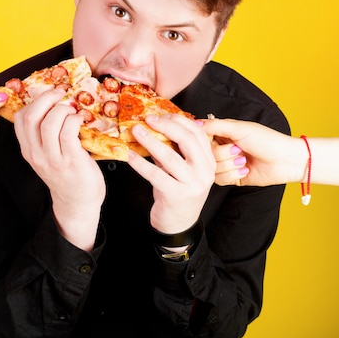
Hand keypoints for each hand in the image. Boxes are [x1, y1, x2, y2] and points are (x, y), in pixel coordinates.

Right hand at [13, 88, 105, 250]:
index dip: (33, 101)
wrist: (77, 203)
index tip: (49, 94)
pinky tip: (80, 120)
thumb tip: (54, 105)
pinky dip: (74, 119)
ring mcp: (53, 158)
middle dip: (46, 98)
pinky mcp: (71, 160)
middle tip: (60, 94)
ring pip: (50, 122)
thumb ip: (45, 136)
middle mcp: (37, 154)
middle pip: (31, 117)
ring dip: (63, 109)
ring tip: (72, 111)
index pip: (20, 119)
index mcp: (28, 150)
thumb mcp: (47, 156)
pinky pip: (68, 132)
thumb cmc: (66, 175)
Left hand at [127, 115, 214, 234]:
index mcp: (209, 161)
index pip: (197, 133)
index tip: (160, 114)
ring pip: (170, 156)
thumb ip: (174, 150)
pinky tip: (129, 155)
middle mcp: (204, 172)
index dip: (178, 120)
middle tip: (147, 119)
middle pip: (187, 140)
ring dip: (150, 141)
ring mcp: (192, 184)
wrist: (179, 224)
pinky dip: (140, 163)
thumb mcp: (181, 169)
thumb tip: (154, 126)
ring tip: (136, 131)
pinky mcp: (177, 195)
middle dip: (165, 126)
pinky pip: (155, 175)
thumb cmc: (178, 192)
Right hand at [202, 118, 307, 186]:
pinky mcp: (231, 177)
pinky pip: (219, 180)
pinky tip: (245, 170)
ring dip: (229, 165)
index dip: (204, 142)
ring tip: (244, 160)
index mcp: (223, 133)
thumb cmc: (267, 140)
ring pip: (211, 169)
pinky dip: (232, 175)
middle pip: (204, 155)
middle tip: (239, 150)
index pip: (200, 137)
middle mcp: (222, 147)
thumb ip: (215, 125)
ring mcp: (226, 163)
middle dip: (222, 154)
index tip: (214, 142)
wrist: (285, 161)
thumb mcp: (239, 128)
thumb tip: (194, 122)